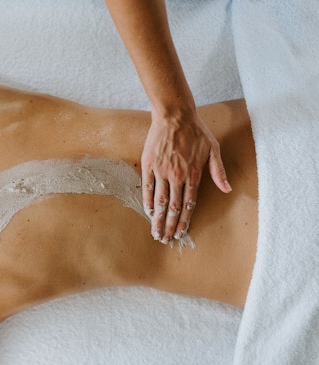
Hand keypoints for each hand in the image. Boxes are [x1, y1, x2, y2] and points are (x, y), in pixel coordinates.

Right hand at [141, 110, 230, 243]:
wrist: (175, 115)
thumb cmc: (196, 130)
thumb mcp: (213, 149)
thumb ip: (218, 171)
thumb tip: (228, 189)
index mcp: (193, 174)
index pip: (189, 204)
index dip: (184, 221)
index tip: (180, 233)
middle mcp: (177, 176)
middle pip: (173, 207)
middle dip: (169, 225)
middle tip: (165, 239)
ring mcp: (161, 171)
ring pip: (160, 200)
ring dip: (158, 219)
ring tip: (155, 232)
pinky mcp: (149, 164)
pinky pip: (147, 187)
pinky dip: (147, 200)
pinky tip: (148, 211)